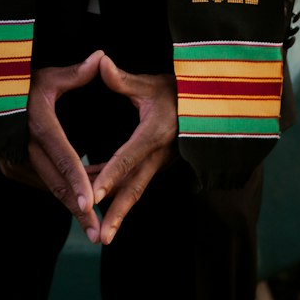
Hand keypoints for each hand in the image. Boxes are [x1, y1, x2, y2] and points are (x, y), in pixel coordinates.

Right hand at [0, 50, 103, 242]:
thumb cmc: (20, 83)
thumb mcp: (47, 76)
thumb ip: (76, 73)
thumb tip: (102, 56)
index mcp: (38, 124)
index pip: (63, 156)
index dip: (77, 181)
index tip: (90, 203)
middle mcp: (24, 147)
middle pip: (56, 183)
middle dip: (78, 208)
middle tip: (96, 232)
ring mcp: (14, 161)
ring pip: (50, 187)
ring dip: (72, 202)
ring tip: (94, 223)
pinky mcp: (12, 168)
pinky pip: (42, 184)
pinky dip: (61, 192)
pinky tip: (80, 201)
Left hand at [90, 54, 177, 245]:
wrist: (205, 104)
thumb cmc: (177, 91)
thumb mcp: (151, 83)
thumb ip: (123, 79)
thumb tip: (100, 62)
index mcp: (155, 133)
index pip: (128, 157)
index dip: (110, 176)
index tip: (93, 195)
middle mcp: (158, 154)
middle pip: (134, 188)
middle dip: (117, 213)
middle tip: (102, 237)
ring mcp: (160, 163)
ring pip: (135, 190)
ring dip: (117, 211)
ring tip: (99, 234)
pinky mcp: (157, 166)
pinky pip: (135, 182)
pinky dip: (117, 192)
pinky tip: (96, 197)